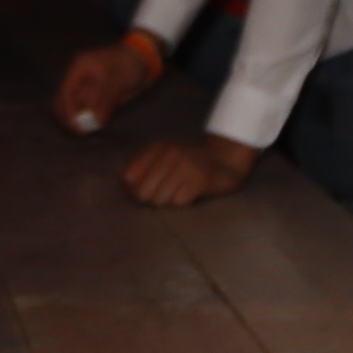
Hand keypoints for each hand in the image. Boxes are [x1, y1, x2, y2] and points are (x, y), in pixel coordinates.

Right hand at [53, 32, 162, 134]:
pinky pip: (90, 110)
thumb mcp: (116, 81)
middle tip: (81, 132)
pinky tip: (97, 125)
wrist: (145, 60)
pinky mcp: (97, 96)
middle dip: (72, 117)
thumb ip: (105, 100)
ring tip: (90, 130)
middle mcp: (80, 79)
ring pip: (79, 108)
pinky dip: (92, 118)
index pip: (66, 94)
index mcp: (79, 69)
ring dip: (82, 119)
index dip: (68, 111)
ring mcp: (88, 87)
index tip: (76, 126)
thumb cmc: (129, 64)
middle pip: (68, 102)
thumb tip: (95, 121)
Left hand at [117, 129, 255, 209]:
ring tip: (180, 192)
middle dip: (152, 199)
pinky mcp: (199, 179)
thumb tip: (126, 188)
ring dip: (169, 202)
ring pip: (160, 200)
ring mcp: (184, 166)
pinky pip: (179, 202)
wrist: (226, 160)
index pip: (129, 177)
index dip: (134, 190)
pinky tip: (191, 195)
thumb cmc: (191, 165)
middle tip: (167, 194)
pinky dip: (183, 203)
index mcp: (157, 149)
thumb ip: (143, 170)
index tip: (146, 191)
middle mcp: (169, 155)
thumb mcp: (165, 159)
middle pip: (143, 193)